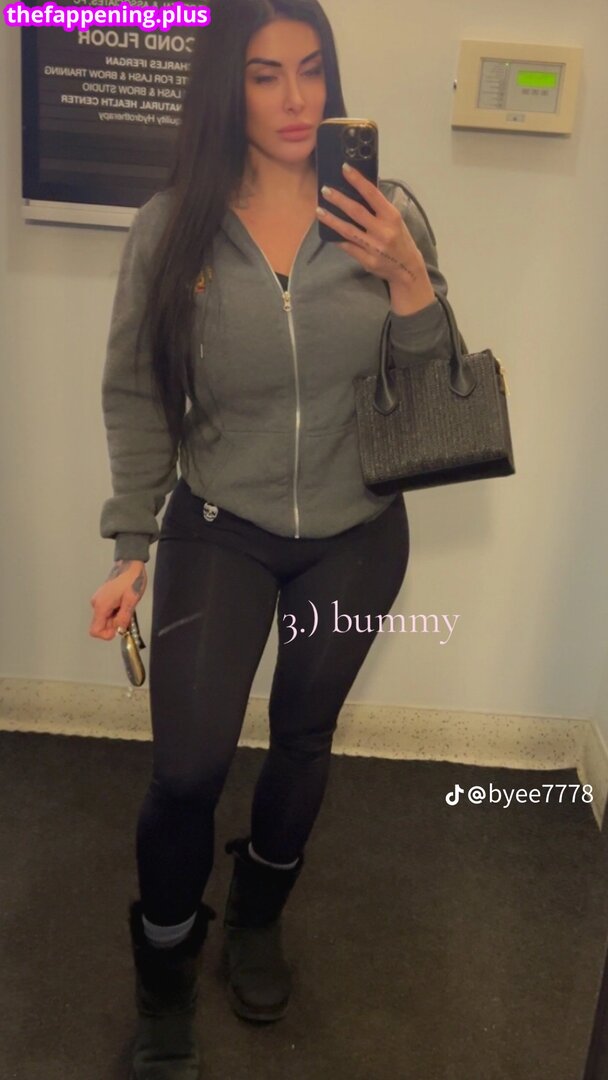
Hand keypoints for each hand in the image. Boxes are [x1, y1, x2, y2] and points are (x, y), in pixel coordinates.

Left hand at [315, 163, 431, 290]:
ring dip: (332, 220)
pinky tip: (327, 232)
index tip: (345, 168)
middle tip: (325, 190)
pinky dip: (337, 239)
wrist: (407, 268)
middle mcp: (383, 231)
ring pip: (348, 230)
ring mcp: (374, 247)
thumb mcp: (395, 220)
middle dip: (339, 199)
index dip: (358, 180)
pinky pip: (348, 247)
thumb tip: (357, 191)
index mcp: (391, 216)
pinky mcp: (367, 261)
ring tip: (319, 210)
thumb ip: (379, 208)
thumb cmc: (399, 239)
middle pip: (356, 211)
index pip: (372, 194)